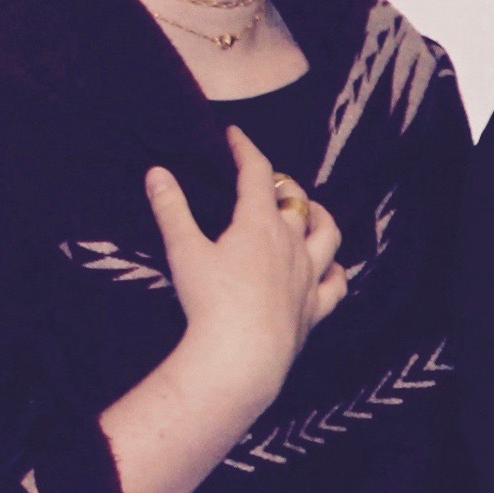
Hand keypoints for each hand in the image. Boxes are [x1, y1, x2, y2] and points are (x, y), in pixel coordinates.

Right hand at [106, 128, 348, 492]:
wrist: (241, 357)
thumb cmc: (209, 302)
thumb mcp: (184, 250)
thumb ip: (171, 209)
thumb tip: (157, 172)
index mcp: (259, 224)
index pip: (257, 174)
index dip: (246, 150)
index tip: (235, 135)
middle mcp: (292, 245)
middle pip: (296, 203)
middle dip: (283, 185)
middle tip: (270, 181)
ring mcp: (309, 277)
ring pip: (328, 237)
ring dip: (322, 219)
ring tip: (313, 211)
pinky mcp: (315, 309)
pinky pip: (336, 285)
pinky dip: (336, 272)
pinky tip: (331, 269)